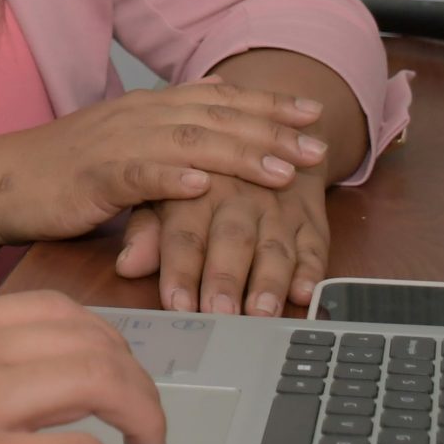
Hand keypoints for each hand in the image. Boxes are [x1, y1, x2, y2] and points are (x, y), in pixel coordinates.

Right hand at [0, 81, 330, 246]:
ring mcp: (115, 145)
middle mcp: (138, 117)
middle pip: (216, 117)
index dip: (269, 104)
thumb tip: (218, 96)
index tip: (314, 112)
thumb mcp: (126, 137)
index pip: (221, 99)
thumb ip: (172, 122)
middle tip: (316, 146)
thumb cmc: (66, 168)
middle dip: (271, 130)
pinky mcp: (93, 177)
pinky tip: (203, 186)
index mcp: (149, 107)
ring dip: (238, 155)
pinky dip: (173, 179)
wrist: (2, 181)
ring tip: (280, 170)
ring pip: (187, 143)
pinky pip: (138, 175)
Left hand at [118, 165, 330, 317]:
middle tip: (220, 313)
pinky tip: (307, 293)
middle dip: (226, 277)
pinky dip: (313, 270)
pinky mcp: (310, 215)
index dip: (180, 270)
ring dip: (270, 279)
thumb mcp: (164, 194)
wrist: (265, 130)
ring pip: (275, 244)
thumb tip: (126, 265)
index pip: (184, 234)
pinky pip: (316, 243)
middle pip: (231, 239)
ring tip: (262, 311)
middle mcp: (238, 197)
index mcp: (195, 190)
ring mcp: (277, 206)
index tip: (176, 304)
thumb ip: (145, 230)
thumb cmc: (201, 175)